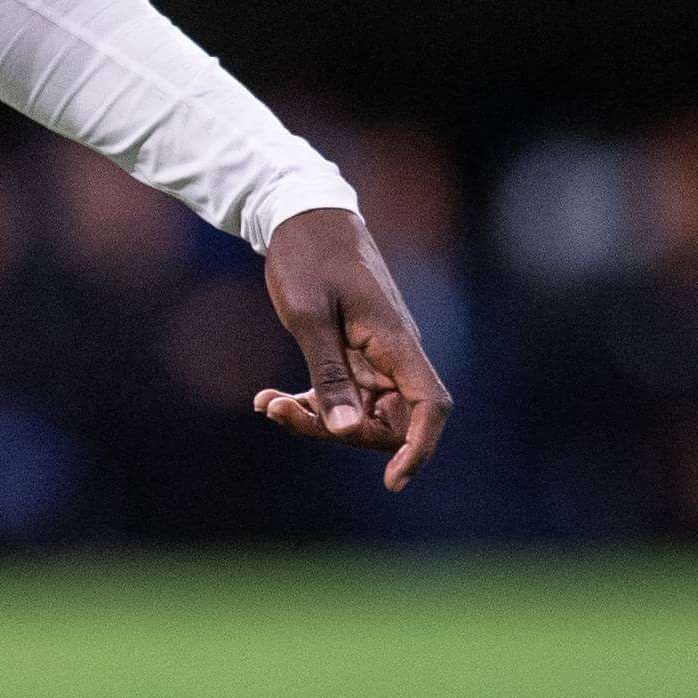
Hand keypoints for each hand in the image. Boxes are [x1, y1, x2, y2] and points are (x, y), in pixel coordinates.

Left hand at [251, 204, 452, 491]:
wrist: (302, 216)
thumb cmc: (308, 257)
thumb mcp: (309, 315)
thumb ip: (329, 373)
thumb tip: (345, 430)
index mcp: (395, 342)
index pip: (429, 406)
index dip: (421, 448)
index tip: (393, 481)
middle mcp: (393, 354)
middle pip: (389, 421)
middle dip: (338, 432)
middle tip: (282, 411)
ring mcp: (375, 356)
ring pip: (360, 413)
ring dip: (316, 419)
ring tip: (267, 403)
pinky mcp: (354, 355)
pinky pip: (342, 396)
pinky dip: (311, 403)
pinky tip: (268, 398)